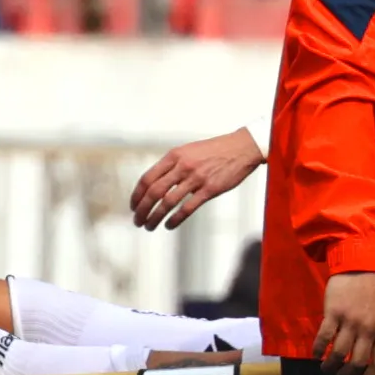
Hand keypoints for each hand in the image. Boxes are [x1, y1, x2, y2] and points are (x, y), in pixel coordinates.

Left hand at [131, 129, 265, 229]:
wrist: (241, 148)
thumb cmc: (213, 150)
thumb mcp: (187, 150)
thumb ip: (171, 165)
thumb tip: (153, 184)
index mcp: (174, 156)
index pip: (147, 178)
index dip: (137, 195)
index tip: (133, 206)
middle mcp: (182, 166)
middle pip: (154, 192)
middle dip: (142, 210)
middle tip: (137, 221)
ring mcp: (196, 178)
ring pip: (168, 202)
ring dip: (155, 217)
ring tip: (150, 226)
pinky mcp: (210, 190)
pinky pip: (187, 208)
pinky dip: (175, 219)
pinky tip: (169, 225)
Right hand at [316, 270, 374, 374]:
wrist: (360, 265)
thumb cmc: (374, 290)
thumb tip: (371, 352)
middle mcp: (368, 329)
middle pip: (357, 361)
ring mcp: (350, 322)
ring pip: (339, 353)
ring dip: (331, 366)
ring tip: (326, 369)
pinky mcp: (333, 313)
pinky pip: (324, 337)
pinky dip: (319, 349)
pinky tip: (316, 354)